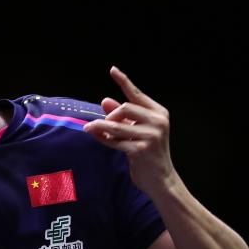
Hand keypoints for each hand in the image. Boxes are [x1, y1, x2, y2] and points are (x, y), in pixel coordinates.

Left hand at [83, 66, 177, 195]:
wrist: (160, 179)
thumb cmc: (147, 153)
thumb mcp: (137, 131)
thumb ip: (122, 117)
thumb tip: (105, 100)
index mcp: (159, 113)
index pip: (137, 94)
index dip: (124, 81)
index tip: (112, 70)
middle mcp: (158, 122)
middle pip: (125, 108)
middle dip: (110, 115)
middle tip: (101, 124)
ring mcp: (150, 136)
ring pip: (116, 125)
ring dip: (100, 126)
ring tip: (88, 127)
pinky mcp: (140, 150)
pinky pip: (114, 140)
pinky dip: (103, 138)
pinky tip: (95, 136)